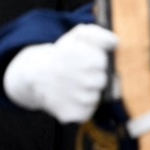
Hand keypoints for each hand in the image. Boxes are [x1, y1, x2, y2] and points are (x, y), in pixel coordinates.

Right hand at [3, 24, 118, 122]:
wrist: (34, 75)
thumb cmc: (61, 54)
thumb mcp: (77, 35)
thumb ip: (99, 34)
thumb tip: (115, 42)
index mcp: (89, 60)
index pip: (105, 63)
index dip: (96, 60)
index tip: (85, 60)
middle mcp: (86, 81)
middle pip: (103, 81)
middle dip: (94, 76)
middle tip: (79, 74)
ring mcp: (80, 100)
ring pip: (96, 97)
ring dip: (88, 92)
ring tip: (73, 85)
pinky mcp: (75, 115)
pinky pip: (88, 111)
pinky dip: (81, 106)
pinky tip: (70, 97)